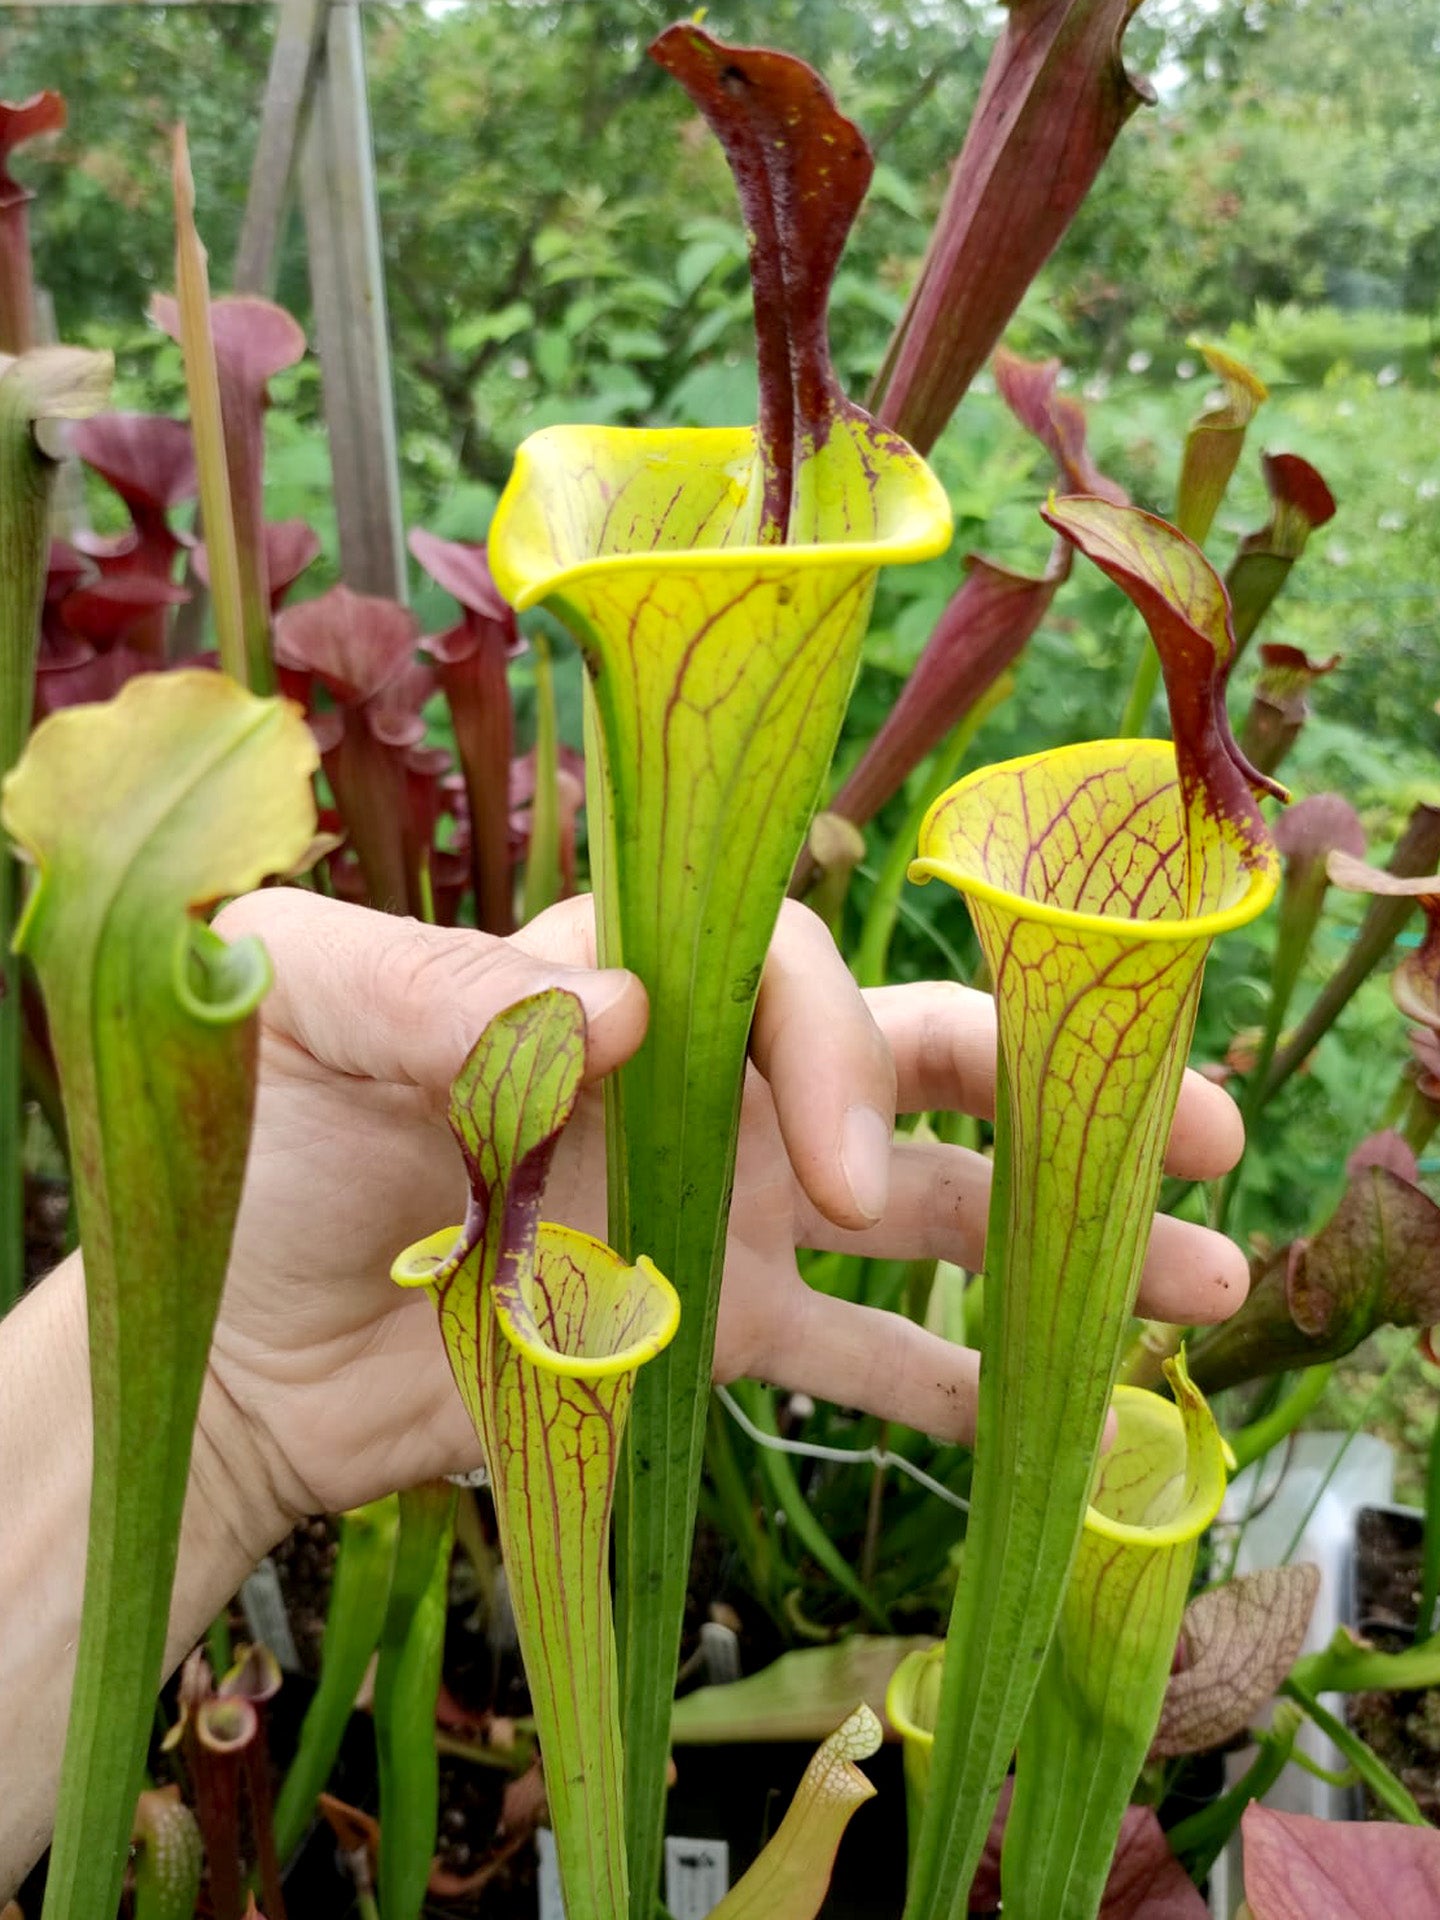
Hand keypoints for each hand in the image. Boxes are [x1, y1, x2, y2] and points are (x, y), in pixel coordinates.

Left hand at [206, 888, 1246, 1539]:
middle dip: (1051, 1084)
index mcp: (618, 976)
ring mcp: (718, 1214)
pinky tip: (1058, 1409)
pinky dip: (947, 1379)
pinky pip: (854, 1355)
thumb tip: (631, 1017)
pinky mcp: (707, 1336)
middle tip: (1196, 1127)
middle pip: (907, 1057)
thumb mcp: (294, 1013)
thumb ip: (437, 990)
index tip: (848, 1178)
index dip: (849, 1052)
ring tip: (1208, 1279)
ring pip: (922, 1211)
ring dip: (1055, 1237)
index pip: (786, 971)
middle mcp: (696, 1084)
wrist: (230, 1345)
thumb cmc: (250, 1147)